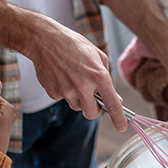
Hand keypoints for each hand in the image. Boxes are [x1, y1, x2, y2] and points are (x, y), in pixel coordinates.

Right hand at [0, 5, 127, 131]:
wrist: (45, 40)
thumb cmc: (74, 45)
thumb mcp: (97, 56)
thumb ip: (107, 77)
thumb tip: (115, 98)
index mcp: (98, 75)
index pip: (113, 104)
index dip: (119, 119)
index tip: (122, 127)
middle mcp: (83, 86)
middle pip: (92, 114)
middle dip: (94, 109)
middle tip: (92, 98)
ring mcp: (67, 91)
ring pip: (77, 106)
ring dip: (78, 98)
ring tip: (73, 79)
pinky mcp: (53, 93)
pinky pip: (63, 99)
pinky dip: (64, 92)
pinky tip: (61, 76)